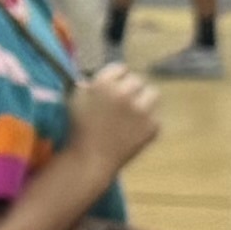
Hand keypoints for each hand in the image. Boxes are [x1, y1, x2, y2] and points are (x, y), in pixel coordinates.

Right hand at [62, 63, 167, 180]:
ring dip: (144, 101)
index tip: (113, 90)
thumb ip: (89, 84)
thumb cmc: (79, 130)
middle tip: (122, 105)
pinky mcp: (152, 126)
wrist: (90, 160)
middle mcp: (124, 93)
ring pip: (152, 94)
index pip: (121, 69)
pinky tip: (132, 132)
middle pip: (137, 81)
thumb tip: (96, 78)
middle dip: (130, 91)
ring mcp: (141, 110)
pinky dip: (146, 123)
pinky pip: (155, 116)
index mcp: (104, 83)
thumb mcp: (75, 100)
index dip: (116, 80)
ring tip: (132, 115)